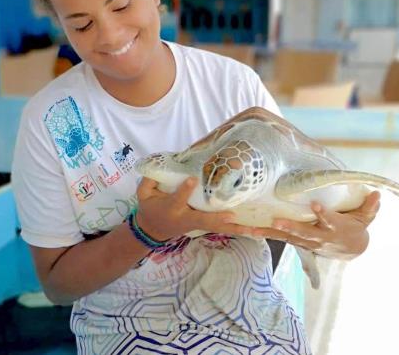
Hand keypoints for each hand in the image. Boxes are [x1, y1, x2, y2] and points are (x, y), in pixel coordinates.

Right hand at [136, 177, 255, 240]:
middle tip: (232, 216)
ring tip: (255, 230)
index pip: (178, 199)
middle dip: (217, 219)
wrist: (152, 230)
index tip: (193, 179)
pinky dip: (238, 230)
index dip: (184, 190)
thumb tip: (158, 166)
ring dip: (235, 229)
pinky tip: (255, 231)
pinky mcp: (204, 226)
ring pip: (217, 228)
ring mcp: (196, 225)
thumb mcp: (143, 194)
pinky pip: (222, 229)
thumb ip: (148, 181)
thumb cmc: (150, 208)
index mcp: (171, 209)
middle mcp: (186, 218)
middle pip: (203, 221)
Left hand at [251, 191, 380, 259]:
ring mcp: (305, 241)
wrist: (350, 250)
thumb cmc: (355, 227)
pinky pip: (277, 238)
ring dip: (268, 233)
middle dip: (291, 228)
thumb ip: (369, 207)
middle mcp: (319, 237)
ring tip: (251, 229)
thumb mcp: (365, 218)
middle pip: (304, 233)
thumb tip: (378, 192)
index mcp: (335, 228)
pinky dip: (261, 234)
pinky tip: (245, 230)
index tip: (316, 205)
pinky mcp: (295, 241)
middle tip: (277, 222)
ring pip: (285, 238)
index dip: (323, 214)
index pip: (329, 220)